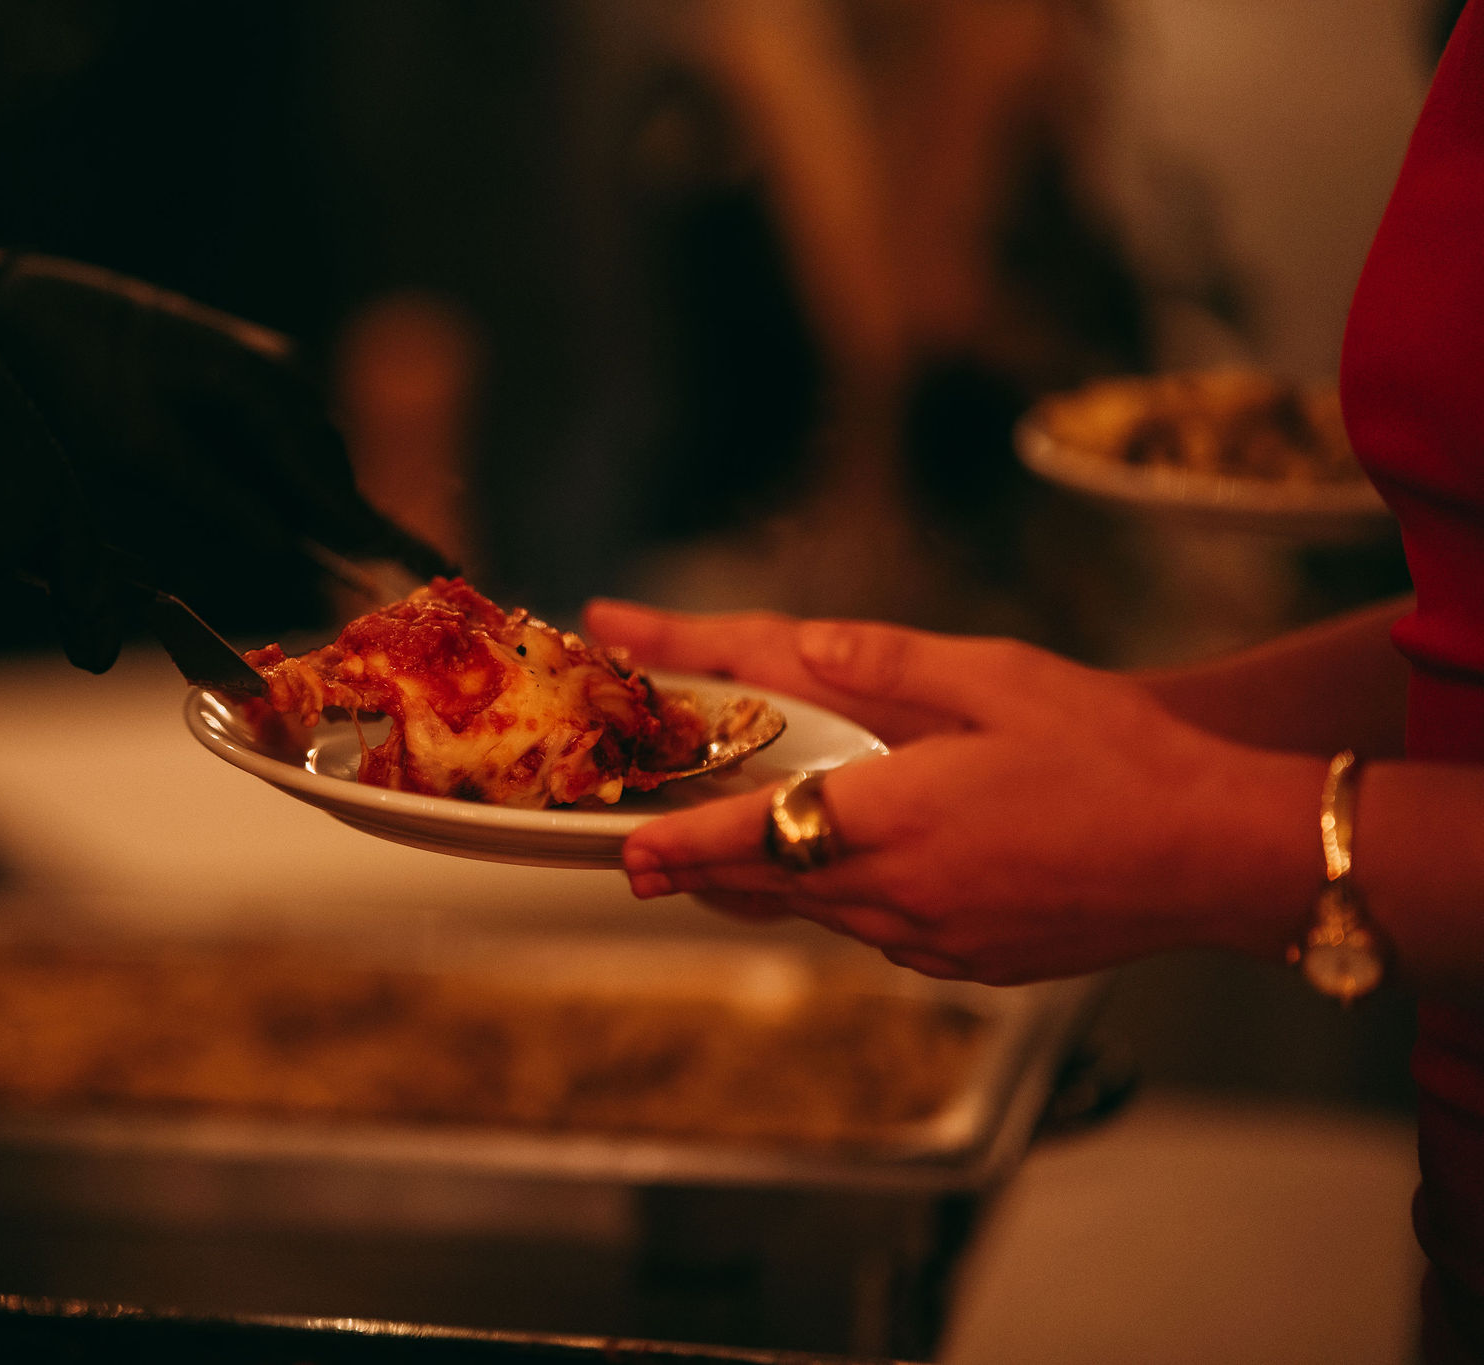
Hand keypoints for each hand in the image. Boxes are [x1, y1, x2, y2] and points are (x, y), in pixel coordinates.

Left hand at [0, 254, 456, 590]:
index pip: (332, 483)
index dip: (383, 536)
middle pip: (336, 478)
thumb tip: (278, 547)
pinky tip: (312, 525)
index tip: (440, 570)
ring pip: (316, 464)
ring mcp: (268, 375)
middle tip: (436, 573)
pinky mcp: (247, 385)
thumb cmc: (71, 377)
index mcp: (259, 389)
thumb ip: (212, 496)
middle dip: (372, 531)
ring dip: (334, 515)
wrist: (28, 308)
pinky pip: (289, 449)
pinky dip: (301, 489)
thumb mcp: (134, 446)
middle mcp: (280, 376)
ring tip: (385, 563)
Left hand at [583, 600, 1324, 983]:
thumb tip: (807, 647)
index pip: (759, 837)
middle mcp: (905, 893)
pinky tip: (857, 878)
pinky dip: (851, 905)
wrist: (1221, 853)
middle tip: (644, 865)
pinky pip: (886, 936)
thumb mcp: (1002, 679)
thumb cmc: (1120, 757)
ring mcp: (940, 941)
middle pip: (775, 887)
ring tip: (728, 865)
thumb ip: (891, 664)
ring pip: (827, 915)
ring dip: (776, 887)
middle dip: (704, 873)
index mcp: (899, 819)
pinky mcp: (976, 965)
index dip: (686, 847)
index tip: (630, 854)